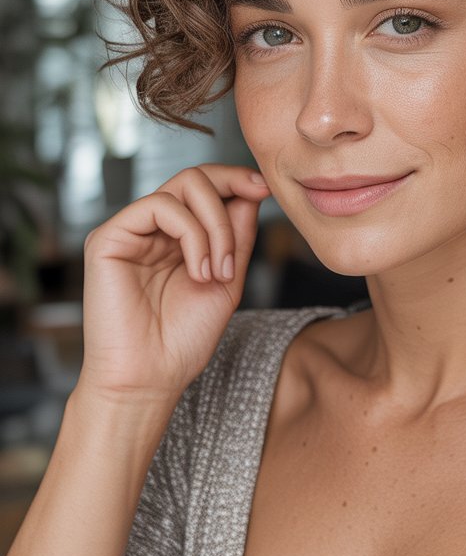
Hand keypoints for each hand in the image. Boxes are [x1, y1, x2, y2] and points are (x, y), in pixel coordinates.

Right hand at [76, 164, 270, 409]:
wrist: (151, 378)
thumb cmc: (184, 339)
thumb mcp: (227, 281)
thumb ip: (237, 236)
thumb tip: (252, 191)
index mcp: (176, 237)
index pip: (206, 188)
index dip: (236, 180)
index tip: (266, 190)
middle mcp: (151, 228)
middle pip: (195, 177)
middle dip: (229, 202)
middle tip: (236, 254)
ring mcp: (130, 230)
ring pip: (182, 186)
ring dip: (215, 228)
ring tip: (218, 273)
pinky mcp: (108, 237)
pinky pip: (159, 206)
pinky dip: (192, 234)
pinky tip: (197, 271)